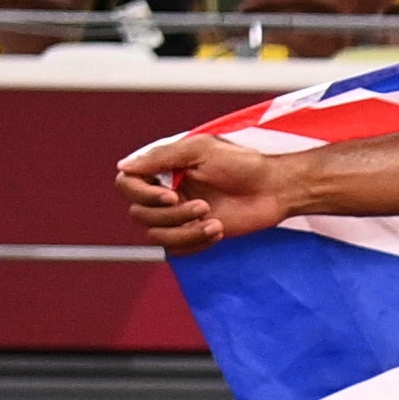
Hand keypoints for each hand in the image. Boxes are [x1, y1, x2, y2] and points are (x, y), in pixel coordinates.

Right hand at [116, 128, 293, 249]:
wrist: (275, 188)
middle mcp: (166, 193)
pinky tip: (218, 230)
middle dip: (171, 216)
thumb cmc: (243, 163)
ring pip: (157, 236)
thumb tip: (123, 166)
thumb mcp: (200, 150)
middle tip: (204, 206)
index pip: (127, 185)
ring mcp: (180, 216)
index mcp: (162, 169)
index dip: (143, 194)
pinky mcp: (196, 234)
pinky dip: (195, 243)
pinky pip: (177, 250)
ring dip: (185, 232)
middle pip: (140, 215)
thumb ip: (161, 157)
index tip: (171, 194)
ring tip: (214, 222)